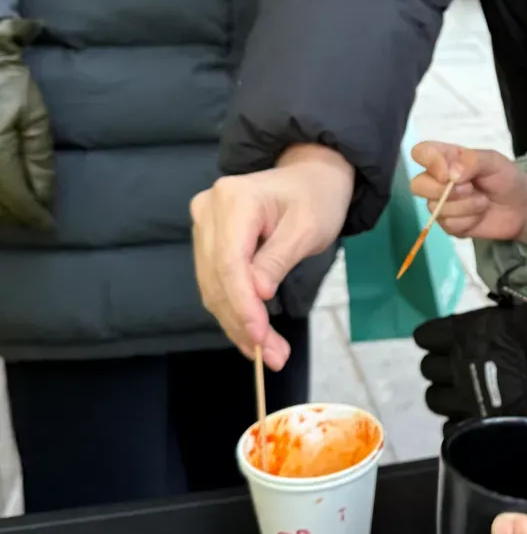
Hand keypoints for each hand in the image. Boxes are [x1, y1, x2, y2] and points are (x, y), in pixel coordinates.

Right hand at [190, 144, 353, 368]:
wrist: (310, 177)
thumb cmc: (316, 198)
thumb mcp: (308, 227)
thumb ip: (279, 260)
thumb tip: (257, 295)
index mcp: (234, 198)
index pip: (229, 261)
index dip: (242, 304)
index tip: (259, 336)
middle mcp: (208, 210)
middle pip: (218, 278)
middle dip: (243, 322)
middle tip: (272, 357)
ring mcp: (204, 225)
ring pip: (213, 287)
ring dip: (238, 324)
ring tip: (269, 353)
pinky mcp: (208, 242)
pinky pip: (217, 283)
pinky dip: (234, 312)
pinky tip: (254, 336)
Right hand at [410, 141, 526, 243]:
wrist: (522, 207)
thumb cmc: (506, 178)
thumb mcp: (494, 161)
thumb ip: (472, 160)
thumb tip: (450, 174)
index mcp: (446, 157)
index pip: (421, 153)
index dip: (429, 163)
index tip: (448, 174)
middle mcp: (438, 180)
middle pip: (418, 185)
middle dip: (445, 191)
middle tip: (470, 189)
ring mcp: (441, 203)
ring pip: (435, 208)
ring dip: (465, 206)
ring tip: (483, 202)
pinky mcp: (449, 224)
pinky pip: (448, 225)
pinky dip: (468, 220)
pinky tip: (479, 215)